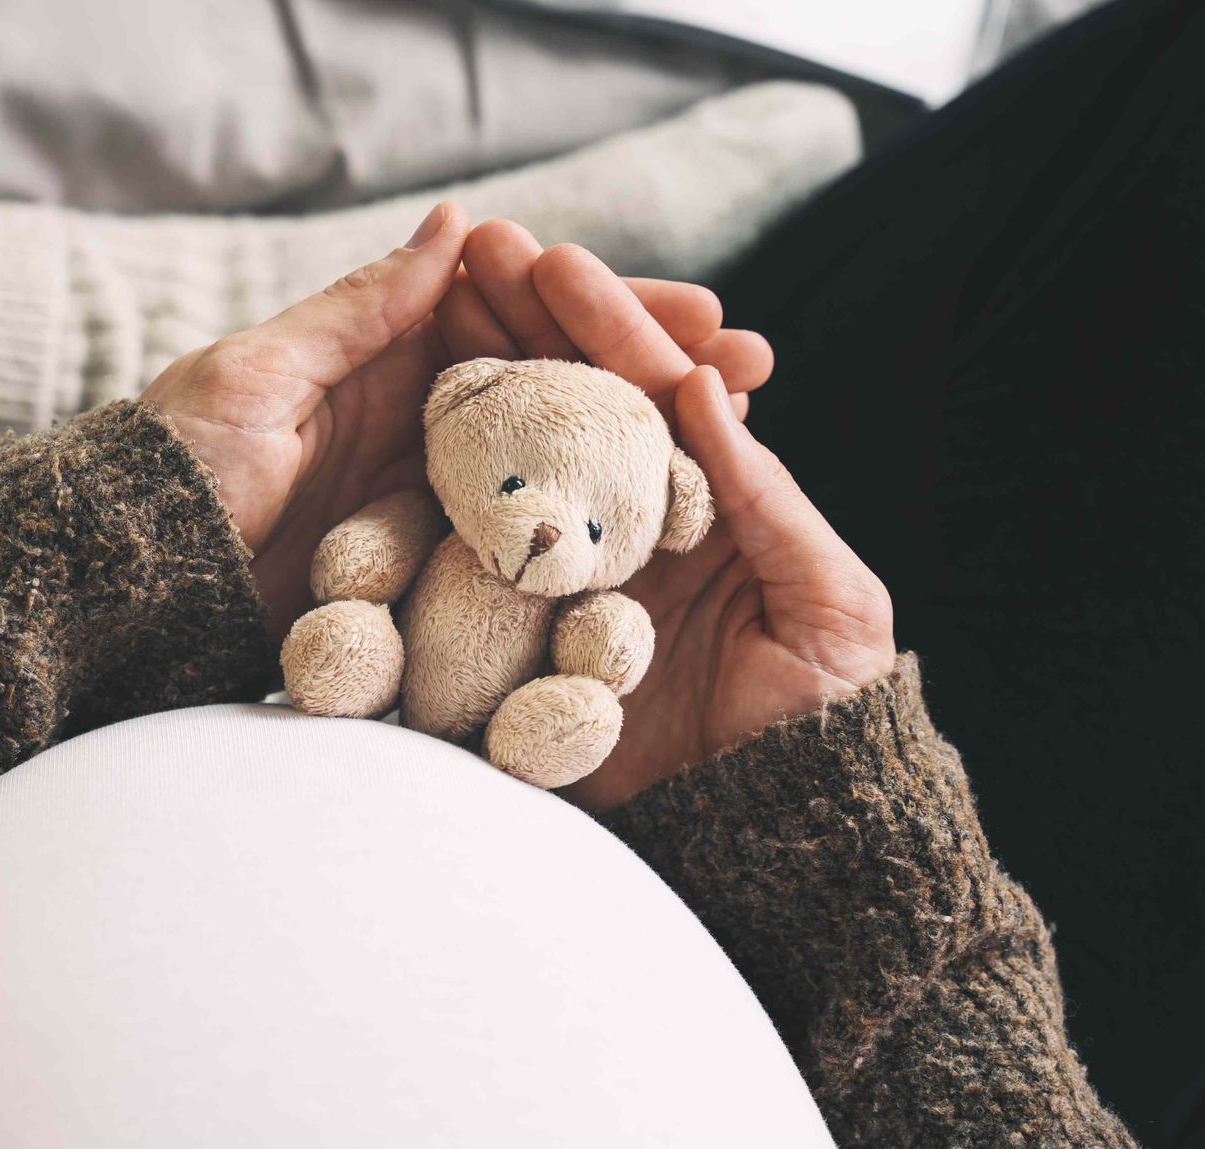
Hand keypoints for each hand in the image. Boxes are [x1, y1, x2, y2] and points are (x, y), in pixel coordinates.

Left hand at [145, 207, 772, 633]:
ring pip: (551, 462)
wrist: (130, 580)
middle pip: (556, 383)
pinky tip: (660, 531)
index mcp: (387, 353)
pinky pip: (514, 543)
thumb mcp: (258, 376)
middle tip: (753, 364)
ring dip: (641, 448)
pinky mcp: (422, 564)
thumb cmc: (176, 464)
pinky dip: (584, 535)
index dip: (608, 309)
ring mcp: (428, 493)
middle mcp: (421, 417)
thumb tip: (458, 222)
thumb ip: (359, 310)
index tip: (700, 309)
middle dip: (652, 370)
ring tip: (739, 439)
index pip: (518, 314)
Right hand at [441, 224, 894, 808]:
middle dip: (523, 324)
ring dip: (472, 385)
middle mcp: (630, 522)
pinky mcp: (523, 639)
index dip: (601, 323)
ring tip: (424, 310)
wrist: (770, 828)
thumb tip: (703, 387)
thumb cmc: (825, 710)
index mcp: (705, 498)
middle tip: (470, 249)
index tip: (549, 258)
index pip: (648, 392)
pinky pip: (471, 569)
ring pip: (514, 465)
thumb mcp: (826, 596)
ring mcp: (569, 577)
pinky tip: (392, 448)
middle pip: (569, 406)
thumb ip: (768, 498)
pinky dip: (432, 511)